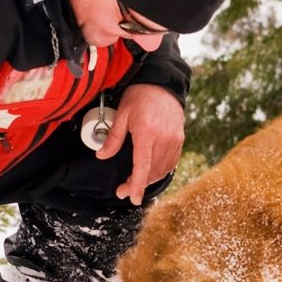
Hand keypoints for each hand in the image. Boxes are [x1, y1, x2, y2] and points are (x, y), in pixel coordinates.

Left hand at [96, 84, 184, 205]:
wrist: (162, 83)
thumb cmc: (140, 96)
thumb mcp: (121, 115)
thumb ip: (113, 138)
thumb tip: (101, 156)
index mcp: (147, 133)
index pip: (143, 166)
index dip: (137, 185)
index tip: (133, 198)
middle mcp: (163, 138)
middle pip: (152, 171)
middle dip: (137, 185)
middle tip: (122, 189)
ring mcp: (174, 139)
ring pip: (162, 169)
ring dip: (149, 179)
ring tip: (134, 181)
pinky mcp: (179, 139)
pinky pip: (171, 162)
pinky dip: (160, 171)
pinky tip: (150, 172)